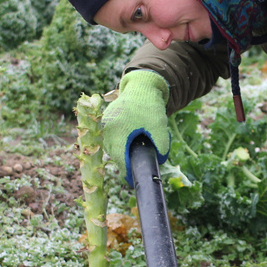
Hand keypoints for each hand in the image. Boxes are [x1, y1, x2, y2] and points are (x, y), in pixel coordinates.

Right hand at [103, 70, 170, 185]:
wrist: (142, 85)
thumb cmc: (150, 106)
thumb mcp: (160, 128)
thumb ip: (161, 146)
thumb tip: (160, 161)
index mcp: (118, 133)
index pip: (120, 160)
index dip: (128, 173)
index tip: (133, 181)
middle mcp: (107, 130)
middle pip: (115, 155)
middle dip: (126, 162)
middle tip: (138, 167)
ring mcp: (105, 125)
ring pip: (113, 147)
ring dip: (123, 152)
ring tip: (136, 150)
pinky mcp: (106, 121)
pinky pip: (111, 138)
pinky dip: (120, 143)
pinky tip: (130, 141)